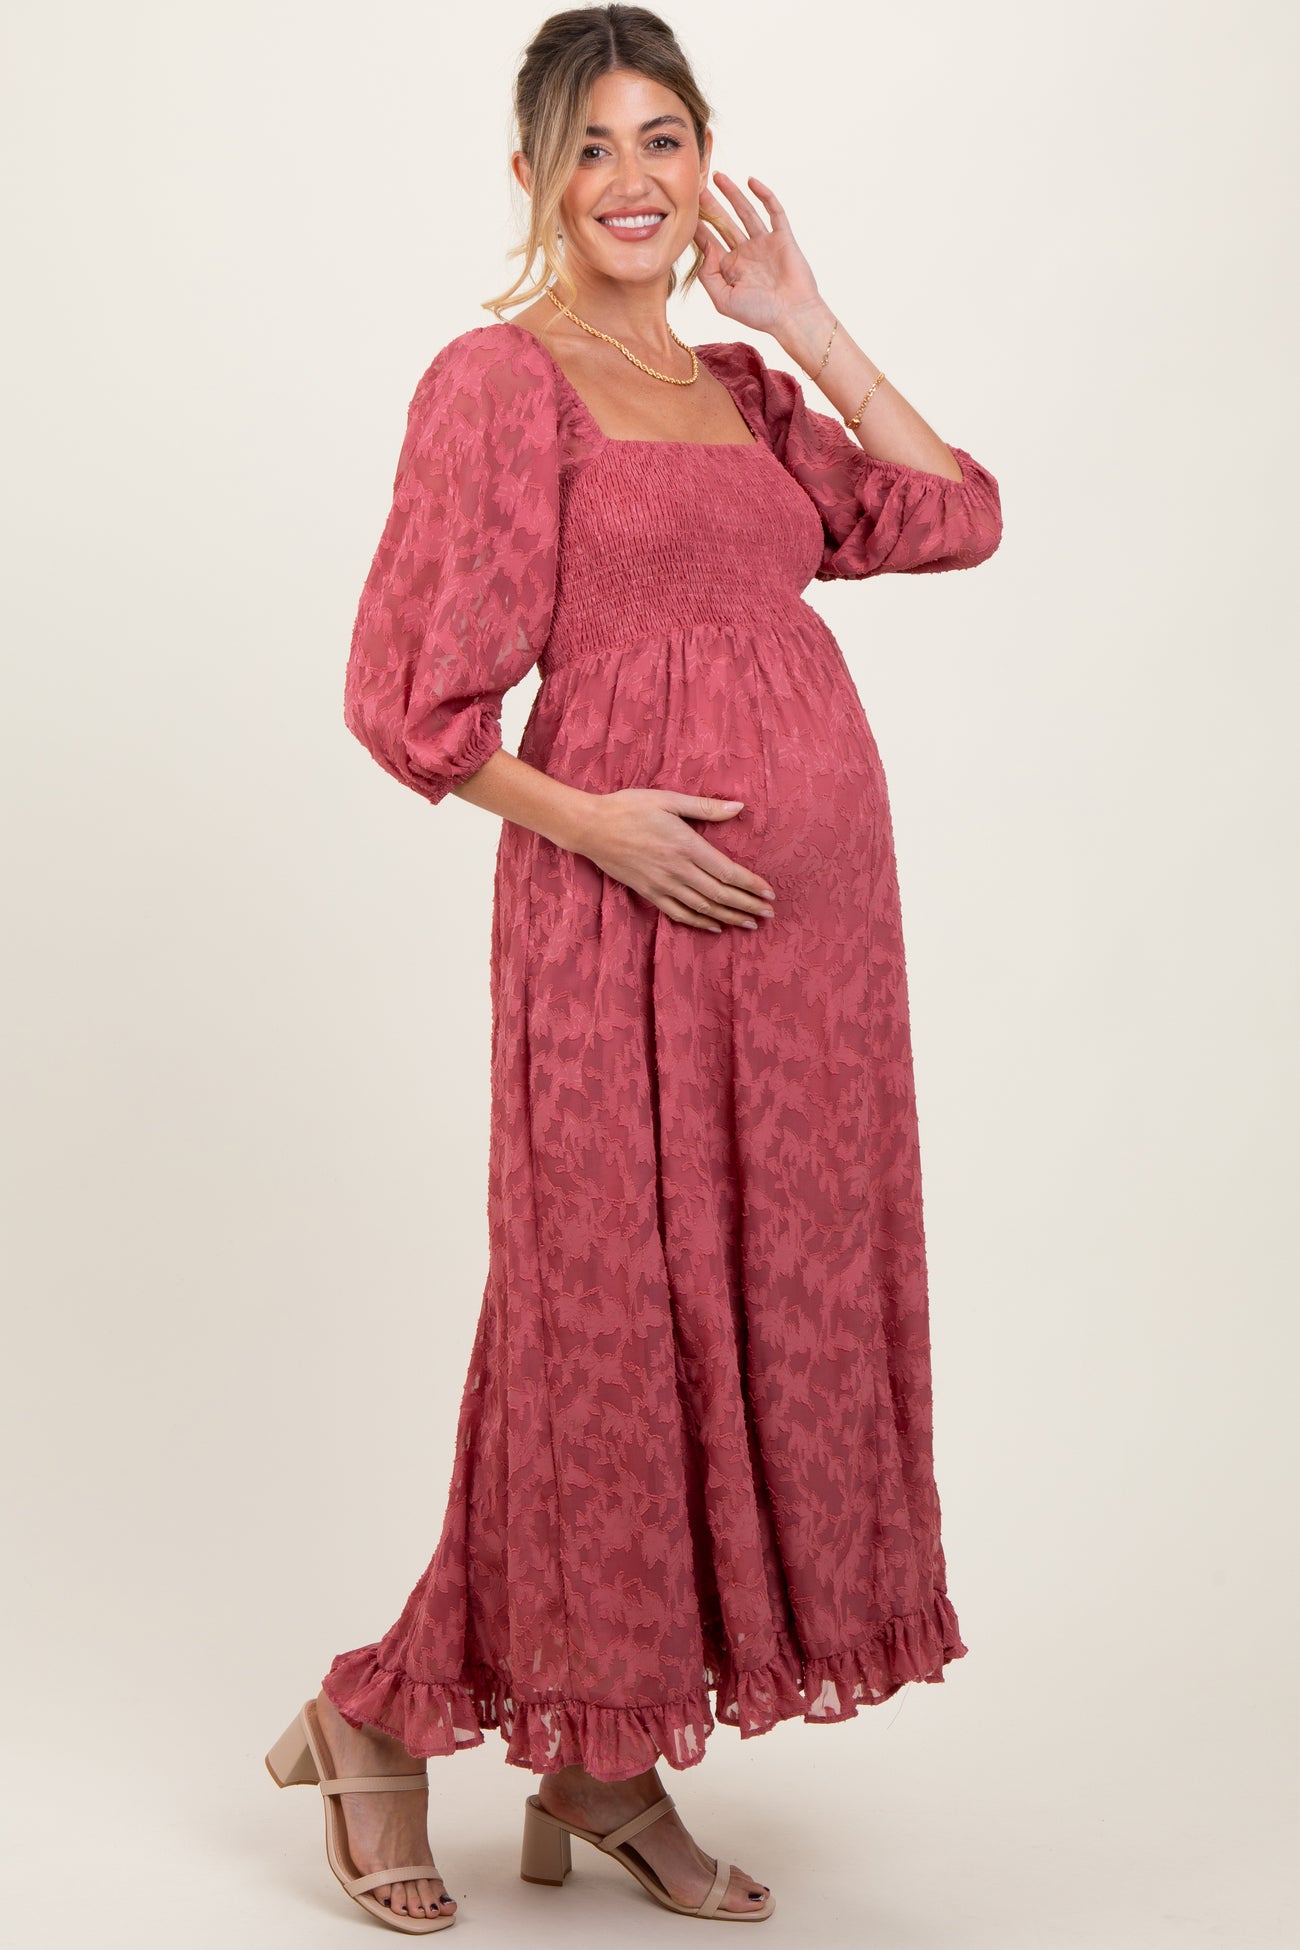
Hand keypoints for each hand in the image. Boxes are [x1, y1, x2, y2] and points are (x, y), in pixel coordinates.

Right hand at [574, 789, 776, 932]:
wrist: (590, 827)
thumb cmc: (629, 807)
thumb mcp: (668, 799)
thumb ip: (705, 807)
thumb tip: (739, 808)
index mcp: (685, 845)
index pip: (727, 871)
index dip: (751, 884)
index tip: (769, 892)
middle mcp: (677, 870)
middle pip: (720, 895)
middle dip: (747, 905)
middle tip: (769, 913)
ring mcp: (662, 885)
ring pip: (702, 908)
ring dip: (729, 917)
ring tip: (750, 923)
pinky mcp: (649, 893)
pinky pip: (678, 913)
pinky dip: (699, 923)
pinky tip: (714, 927)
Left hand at [693, 171, 824, 339]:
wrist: (793, 316)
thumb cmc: (759, 314)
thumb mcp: (723, 300)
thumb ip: (708, 275)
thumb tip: (706, 246)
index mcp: (730, 268)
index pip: (709, 241)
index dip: (696, 225)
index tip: (683, 208)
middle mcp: (745, 253)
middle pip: (723, 222)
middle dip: (710, 205)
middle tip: (696, 185)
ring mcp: (764, 243)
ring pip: (745, 212)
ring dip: (732, 194)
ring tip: (718, 176)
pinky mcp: (782, 237)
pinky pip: (773, 211)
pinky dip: (764, 195)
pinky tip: (751, 181)